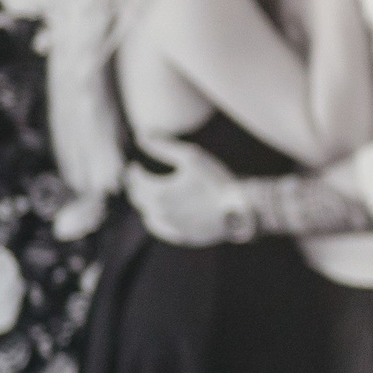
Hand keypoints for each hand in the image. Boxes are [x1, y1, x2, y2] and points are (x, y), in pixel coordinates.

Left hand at [123, 136, 240, 246]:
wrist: (239, 210)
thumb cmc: (216, 181)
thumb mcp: (192, 157)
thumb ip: (164, 147)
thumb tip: (142, 136)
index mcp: (159, 191)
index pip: (135, 180)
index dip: (133, 171)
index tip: (136, 166)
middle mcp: (158, 211)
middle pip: (138, 198)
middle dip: (137, 186)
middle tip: (140, 179)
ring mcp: (168, 226)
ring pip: (146, 214)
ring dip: (145, 203)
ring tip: (151, 194)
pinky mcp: (179, 236)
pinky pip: (158, 228)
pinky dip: (155, 218)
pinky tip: (161, 212)